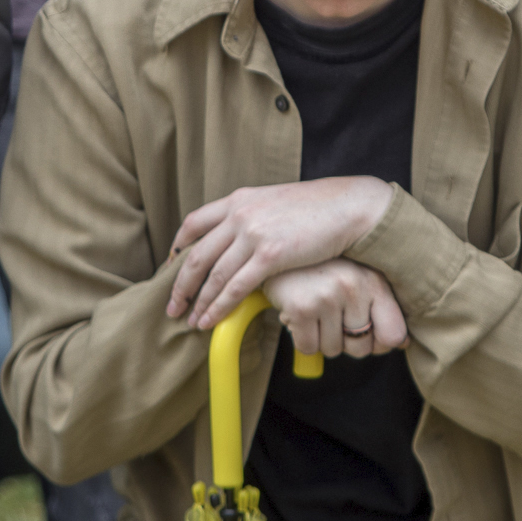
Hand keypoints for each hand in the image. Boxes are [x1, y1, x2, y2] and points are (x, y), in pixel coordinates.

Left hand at [167, 176, 393, 330]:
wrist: (349, 207)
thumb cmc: (319, 208)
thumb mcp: (275, 201)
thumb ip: (253, 215)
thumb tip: (240, 236)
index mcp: (239, 198)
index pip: (194, 223)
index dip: (178, 248)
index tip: (172, 267)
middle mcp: (240, 213)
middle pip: (196, 254)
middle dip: (180, 285)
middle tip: (172, 307)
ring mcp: (253, 233)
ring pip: (214, 275)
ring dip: (199, 302)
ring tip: (191, 321)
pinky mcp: (270, 254)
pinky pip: (235, 287)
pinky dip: (219, 307)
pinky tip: (211, 321)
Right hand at [261, 259, 408, 359]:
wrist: (282, 248)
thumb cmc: (324, 268)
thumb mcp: (358, 278)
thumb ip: (382, 308)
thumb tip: (401, 344)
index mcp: (374, 280)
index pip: (394, 334)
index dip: (380, 344)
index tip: (366, 334)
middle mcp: (354, 286)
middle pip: (360, 348)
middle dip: (345, 342)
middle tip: (332, 317)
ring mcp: (327, 297)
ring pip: (332, 350)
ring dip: (321, 338)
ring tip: (315, 310)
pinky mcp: (301, 307)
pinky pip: (308, 348)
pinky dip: (302, 339)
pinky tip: (300, 314)